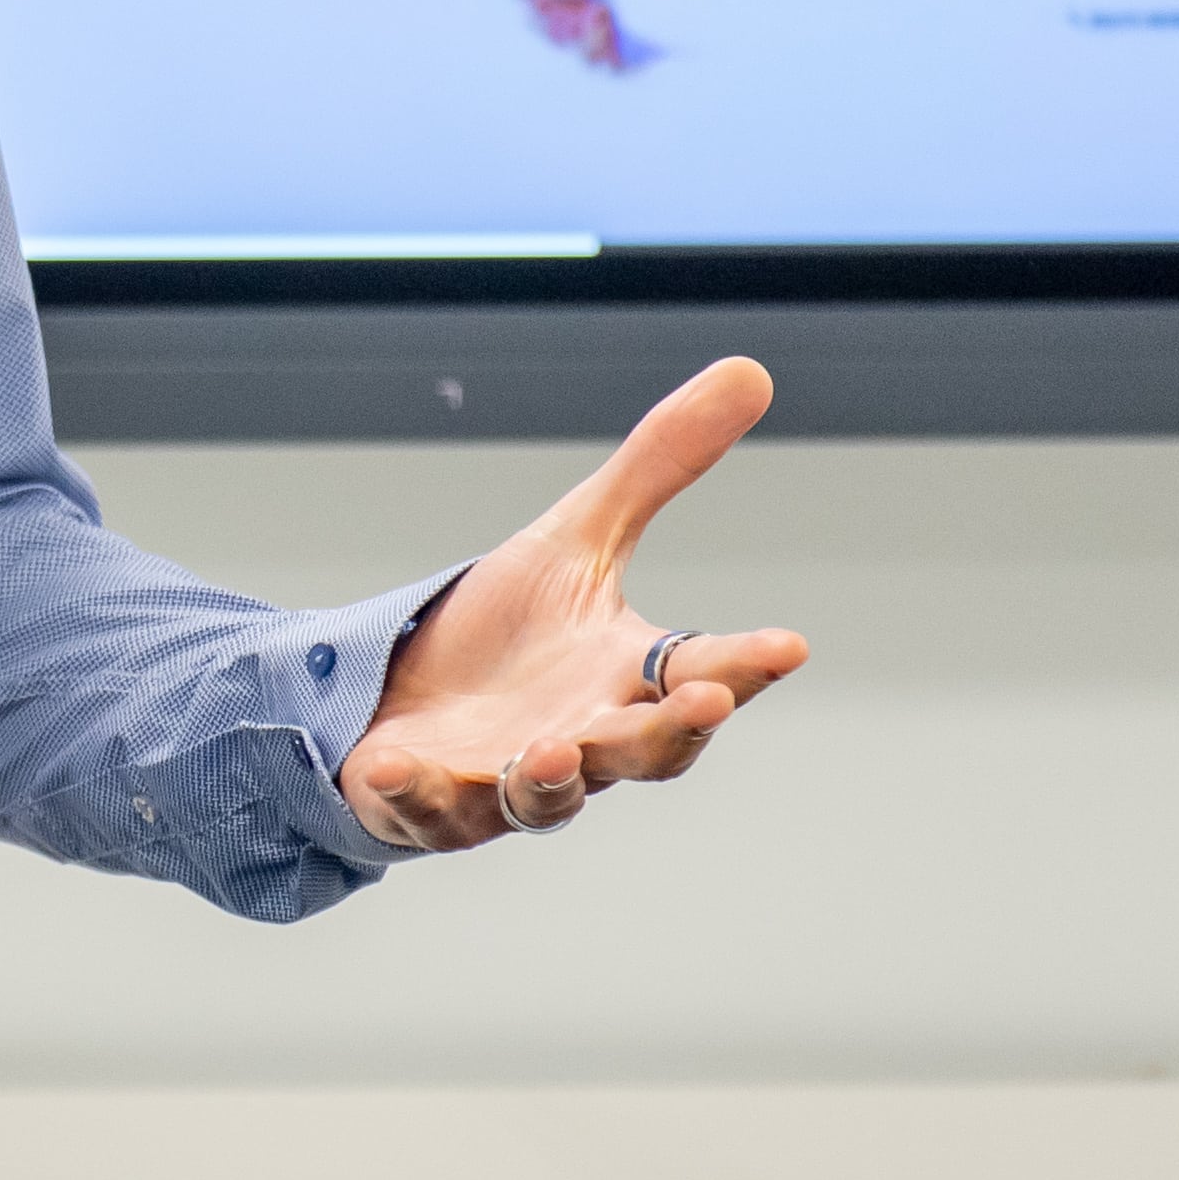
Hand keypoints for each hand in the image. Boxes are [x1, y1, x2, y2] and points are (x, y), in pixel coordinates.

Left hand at [335, 356, 805, 853]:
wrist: (401, 695)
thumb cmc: (505, 631)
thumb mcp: (576, 537)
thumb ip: (658, 467)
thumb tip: (751, 370)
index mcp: (626, 678)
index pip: (702, 672)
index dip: (745, 664)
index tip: (789, 643)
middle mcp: (582, 739)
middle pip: (645, 750)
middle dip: (673, 731)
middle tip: (705, 703)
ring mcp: (507, 781)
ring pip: (547, 798)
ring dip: (552, 780)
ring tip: (551, 751)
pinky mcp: (429, 803)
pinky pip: (423, 809)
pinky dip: (411, 795)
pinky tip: (389, 769)